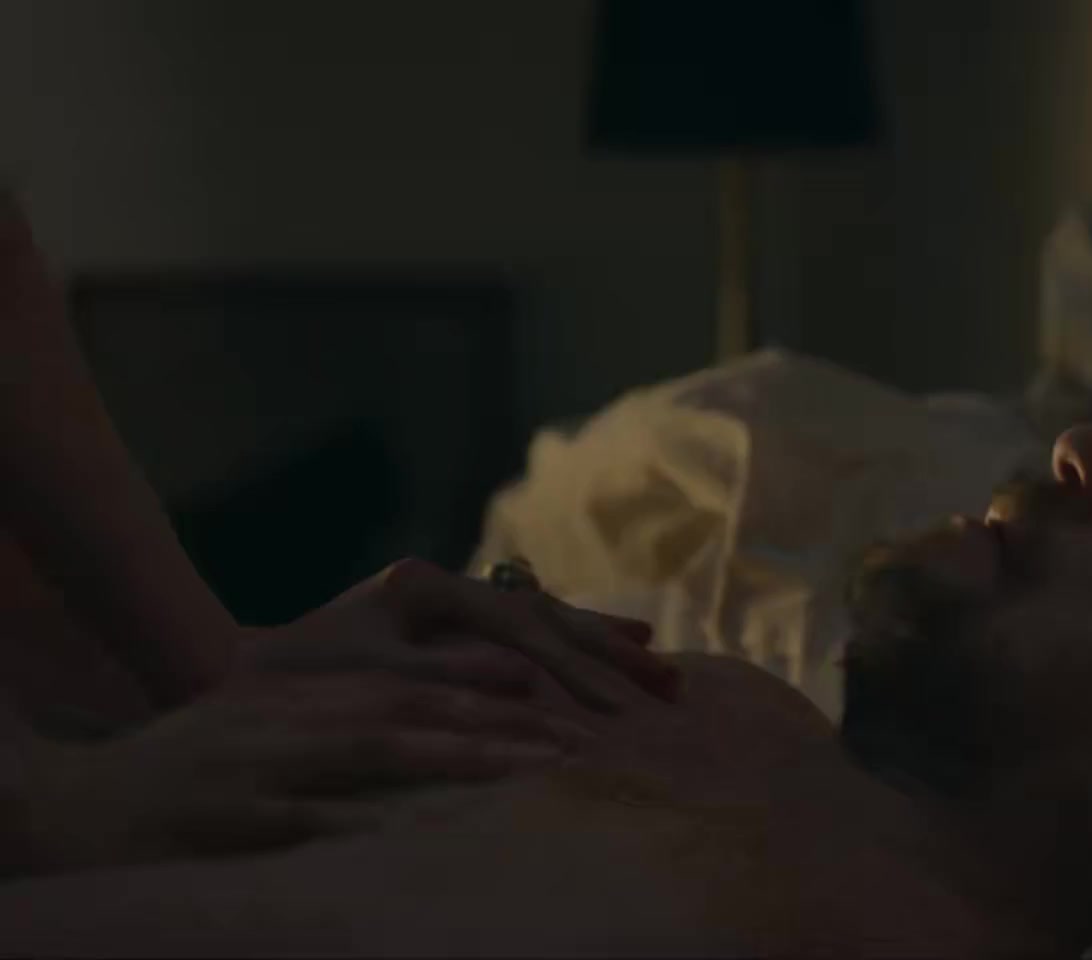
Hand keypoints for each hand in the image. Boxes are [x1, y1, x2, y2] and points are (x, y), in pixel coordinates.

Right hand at [1, 664, 590, 877]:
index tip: (558, 709)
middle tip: (573, 744)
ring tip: (530, 775)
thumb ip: (338, 719)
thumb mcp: (259, 727)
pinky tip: (433, 832)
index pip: (410, 686)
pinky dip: (376, 824)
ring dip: (458, 761)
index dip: (489, 694)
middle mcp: (286, 717)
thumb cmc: (178, 775)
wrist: (69, 807)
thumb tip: (425, 723)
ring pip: (374, 753)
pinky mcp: (230, 818)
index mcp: (298, 695)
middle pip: (410, 711)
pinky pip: (316, 822)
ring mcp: (258, 766)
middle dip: (496, 726)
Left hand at [239, 558, 678, 711]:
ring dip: (604, 646)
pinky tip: (617, 644)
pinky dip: (573, 644)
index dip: (576, 668)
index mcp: (428, 586)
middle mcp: (447, 583)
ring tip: (659, 667)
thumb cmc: (299, 682)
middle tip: (669, 688)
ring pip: (545, 618)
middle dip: (611, 654)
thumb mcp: (372, 678)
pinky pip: (529, 631)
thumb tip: (529, 674)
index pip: (522, 627)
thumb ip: (451, 672)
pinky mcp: (451, 621)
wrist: (238, 672)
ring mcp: (451, 600)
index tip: (616, 708)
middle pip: (547, 613)